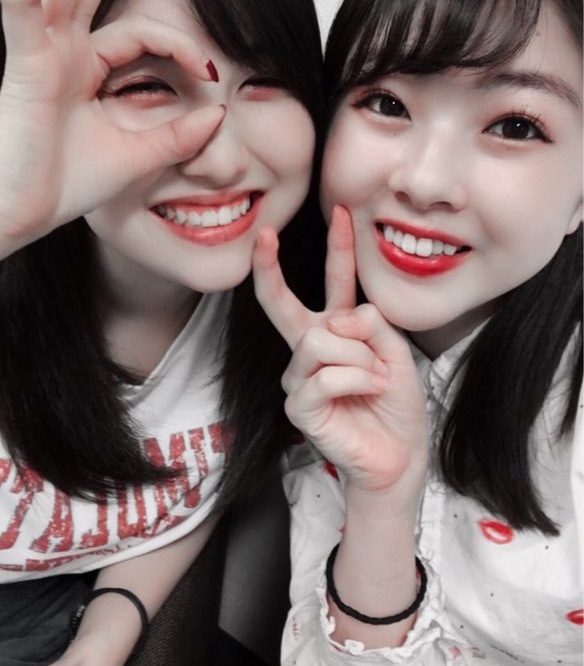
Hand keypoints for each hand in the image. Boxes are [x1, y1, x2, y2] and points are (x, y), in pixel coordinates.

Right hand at [0, 0, 223, 260]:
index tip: (211, 71)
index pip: (139, 30)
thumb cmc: (64, 184)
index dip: (180, 43)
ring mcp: (40, 44)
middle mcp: (61, 43)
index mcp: (84, 62)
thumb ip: (180, 133)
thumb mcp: (141, 155)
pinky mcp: (23, 57)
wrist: (20, 214)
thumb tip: (220, 111)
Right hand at [253, 206, 427, 499]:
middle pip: (281, 303)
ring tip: (377, 378)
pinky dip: (356, 379)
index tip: (341, 211)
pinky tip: (367, 391)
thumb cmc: (397, 404)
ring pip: (319, 341)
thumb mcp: (396, 351)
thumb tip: (341, 317)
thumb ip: (371, 324)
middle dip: (270, 268)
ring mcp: (299, 377)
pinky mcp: (298, 404)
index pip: (333, 283)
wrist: (400, 454)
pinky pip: (324, 375)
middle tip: (265, 236)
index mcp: (337, 330)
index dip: (337, 247)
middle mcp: (311, 349)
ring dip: (360, 357)